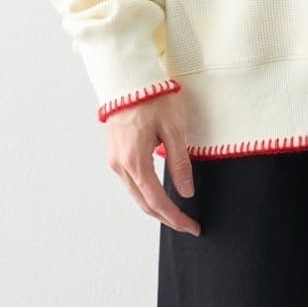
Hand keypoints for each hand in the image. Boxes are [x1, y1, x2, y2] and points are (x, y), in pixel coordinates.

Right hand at [105, 90, 199, 234]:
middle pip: (144, 204)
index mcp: (135, 160)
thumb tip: (185, 191)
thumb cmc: (152, 98)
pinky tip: (159, 196)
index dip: (175, 218)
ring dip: (155, 208)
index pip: (157, 201)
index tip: (192, 227)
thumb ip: (180, 163)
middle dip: (167, 218)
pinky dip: (146, 195)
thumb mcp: (174, 129)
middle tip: (188, 226)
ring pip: (136, 195)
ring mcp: (115, 160)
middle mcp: (121, 165)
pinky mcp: (115, 154)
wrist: (128, 78)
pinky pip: (131, 183)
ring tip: (176, 215)